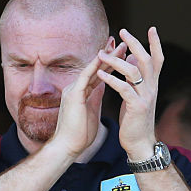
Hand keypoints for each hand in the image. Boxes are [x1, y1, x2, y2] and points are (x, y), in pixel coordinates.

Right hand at [50, 43, 122, 158]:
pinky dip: (96, 66)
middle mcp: (74, 88)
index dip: (110, 64)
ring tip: (120, 47)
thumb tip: (103, 86)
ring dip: (106, 57)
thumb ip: (95, 97)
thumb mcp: (92, 111)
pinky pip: (86, 76)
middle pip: (95, 68)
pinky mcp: (73, 95)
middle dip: (110, 56)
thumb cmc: (79, 134)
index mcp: (80, 93)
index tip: (122, 55)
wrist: (68, 147)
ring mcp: (72, 90)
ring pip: (92, 69)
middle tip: (123, 44)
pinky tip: (106, 57)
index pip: (97, 75)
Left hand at [97, 26, 163, 160]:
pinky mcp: (136, 106)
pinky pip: (124, 89)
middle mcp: (152, 87)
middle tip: (122, 31)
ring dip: (116, 61)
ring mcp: (145, 96)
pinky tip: (100, 74)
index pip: (157, 59)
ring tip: (101, 54)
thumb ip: (136, 78)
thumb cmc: (135, 119)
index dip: (156, 43)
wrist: (139, 143)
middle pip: (146, 59)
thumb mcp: (136, 96)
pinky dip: (111, 80)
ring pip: (133, 71)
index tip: (151, 28)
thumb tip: (132, 59)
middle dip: (135, 44)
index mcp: (152, 84)